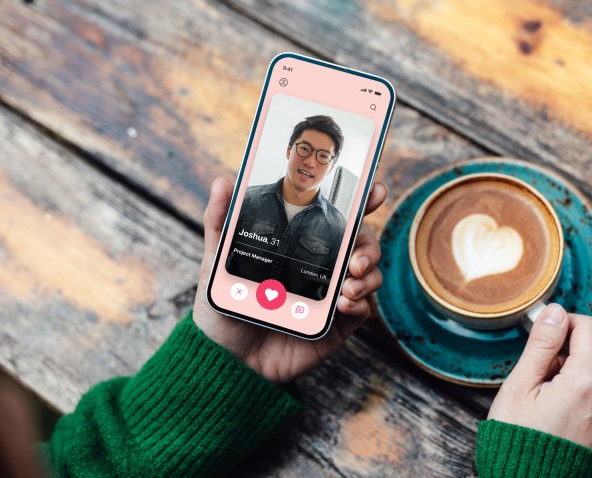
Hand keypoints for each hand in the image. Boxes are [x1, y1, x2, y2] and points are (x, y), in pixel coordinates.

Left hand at [192, 177, 387, 383]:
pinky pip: (363, 309)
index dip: (361, 200)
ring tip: (347, 283)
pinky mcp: (337, 324)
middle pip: (362, 243)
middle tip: (354, 257)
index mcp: (300, 245)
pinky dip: (361, 303)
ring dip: (368, 274)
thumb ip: (220, 221)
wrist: (226, 359)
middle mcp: (322, 266)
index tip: (376, 190)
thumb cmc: (223, 308)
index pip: (336, 216)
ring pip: (369, 274)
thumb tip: (223, 181)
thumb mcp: (216, 261)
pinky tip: (344, 303)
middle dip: (368, 244)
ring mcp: (331, 295)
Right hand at [487, 304, 591, 459]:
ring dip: (578, 378)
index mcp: (585, 383)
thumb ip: (541, 345)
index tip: (545, 332)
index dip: (564, 322)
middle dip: (570, 353)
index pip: (589, 328)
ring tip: (546, 399)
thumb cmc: (516, 441)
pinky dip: (585, 401)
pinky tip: (559, 417)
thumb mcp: (520, 386)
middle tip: (539, 373)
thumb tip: (555, 312)